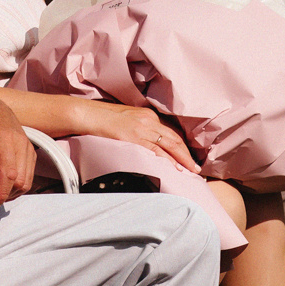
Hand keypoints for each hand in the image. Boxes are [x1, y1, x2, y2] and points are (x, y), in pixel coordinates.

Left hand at [0, 93, 35, 206]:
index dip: (2, 192)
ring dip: (11, 192)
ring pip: (27, 181)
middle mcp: (21, 144)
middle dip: (4, 194)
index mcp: (4, 140)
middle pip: (20, 180)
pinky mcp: (31, 152)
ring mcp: (28, 148)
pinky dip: (17, 185)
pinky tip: (2, 183)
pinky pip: (29, 175)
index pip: (9, 173)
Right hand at [82, 101, 199, 172]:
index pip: (171, 132)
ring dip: (182, 159)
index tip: (188, 157)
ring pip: (169, 144)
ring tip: (191, 170)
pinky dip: (168, 159)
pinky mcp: (134, 138)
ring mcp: (142, 129)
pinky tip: (175, 167)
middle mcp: (149, 120)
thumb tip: (147, 143)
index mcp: (148, 115)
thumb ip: (139, 128)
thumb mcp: (127, 120)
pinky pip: (156, 150)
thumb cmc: (104, 119)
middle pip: (174, 139)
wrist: (89, 115)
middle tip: (196, 167)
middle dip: (187, 154)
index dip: (181, 146)